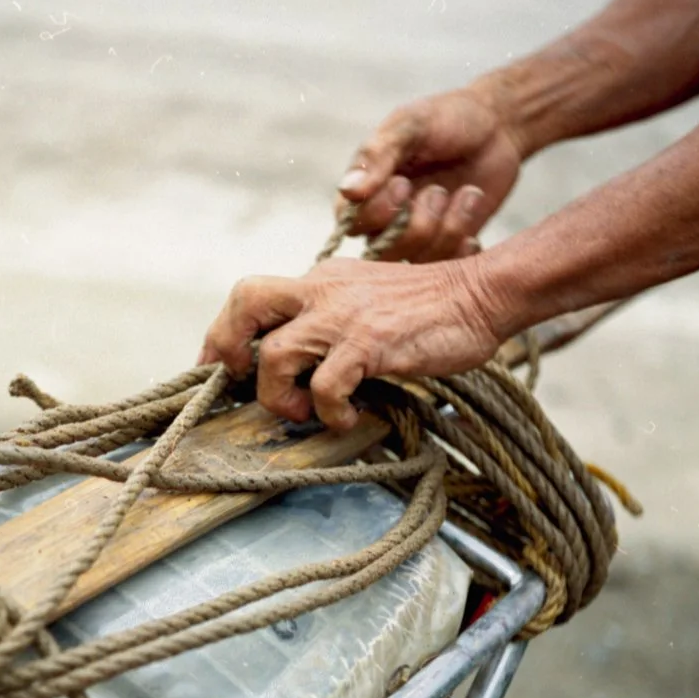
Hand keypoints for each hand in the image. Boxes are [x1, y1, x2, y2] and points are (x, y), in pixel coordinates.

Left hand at [200, 256, 501, 431]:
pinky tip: (349, 417)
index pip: (250, 297)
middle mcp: (322, 290)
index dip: (222, 335)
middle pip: (244, 302)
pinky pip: (326, 386)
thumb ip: (329, 322)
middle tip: (239, 384)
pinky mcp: (370, 342)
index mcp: (319, 280)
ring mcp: (344, 315)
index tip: (217, 370)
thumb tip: (296, 368)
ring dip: (278, 395)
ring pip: (275, 354)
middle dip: (226, 348)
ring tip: (305, 412)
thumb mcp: (365, 303)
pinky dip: (330, 412)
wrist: (481, 295)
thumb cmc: (428, 310)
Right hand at [336, 85, 523, 261]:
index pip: (350, 224)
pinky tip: (474, 222)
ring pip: (417, 263)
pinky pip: (446, 271)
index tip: (404, 184)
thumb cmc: (446, 119)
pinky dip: (464, 248)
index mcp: (366, 192)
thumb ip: (378, 155)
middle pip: (383, 253)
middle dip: (417, 224)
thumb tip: (347, 190)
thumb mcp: (411, 124)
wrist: (497, 127)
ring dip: (447, 228)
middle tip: (438, 190)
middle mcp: (384, 223)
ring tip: (468, 194)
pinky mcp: (446, 251)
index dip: (377, 213)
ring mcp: (416, 241)